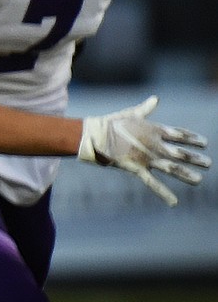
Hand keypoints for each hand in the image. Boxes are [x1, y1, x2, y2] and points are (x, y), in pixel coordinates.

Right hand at [78, 95, 210, 205]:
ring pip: (172, 168)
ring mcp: (147, 158)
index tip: (204, 142)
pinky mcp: (137, 168)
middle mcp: (154, 145)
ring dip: (186, 174)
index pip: (179, 134)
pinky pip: (152, 183)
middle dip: (195, 158)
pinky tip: (174, 202)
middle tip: (208, 163)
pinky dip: (163, 193)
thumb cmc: (112, 122)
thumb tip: (155, 99)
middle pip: (180, 153)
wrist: (96, 135)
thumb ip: (146, 108)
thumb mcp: (131, 113)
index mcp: (154, 130)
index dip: (193, 138)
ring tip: (199, 180)